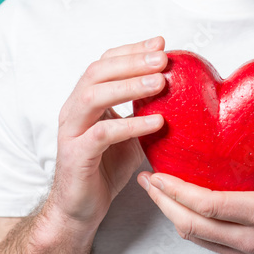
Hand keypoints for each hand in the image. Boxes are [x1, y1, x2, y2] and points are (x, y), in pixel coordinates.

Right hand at [41, 36, 167, 235]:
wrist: (81, 209)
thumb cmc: (106, 168)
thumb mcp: (131, 132)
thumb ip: (145, 110)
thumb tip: (181, 91)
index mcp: (85, 99)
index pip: (105, 62)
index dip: (132, 50)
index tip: (161, 44)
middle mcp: (73, 110)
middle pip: (97, 72)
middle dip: (132, 61)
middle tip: (163, 59)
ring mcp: (72, 131)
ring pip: (93, 96)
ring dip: (128, 86)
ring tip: (160, 83)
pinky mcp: (76, 155)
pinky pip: (102, 134)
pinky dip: (130, 125)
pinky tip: (156, 122)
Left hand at [138, 148, 253, 253]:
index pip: (209, 205)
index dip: (178, 191)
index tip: (159, 175)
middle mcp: (249, 239)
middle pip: (192, 225)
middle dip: (163, 203)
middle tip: (147, 181)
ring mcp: (244, 253)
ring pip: (196, 238)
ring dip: (172, 214)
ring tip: (158, 192)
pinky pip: (208, 243)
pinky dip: (189, 224)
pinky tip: (184, 208)